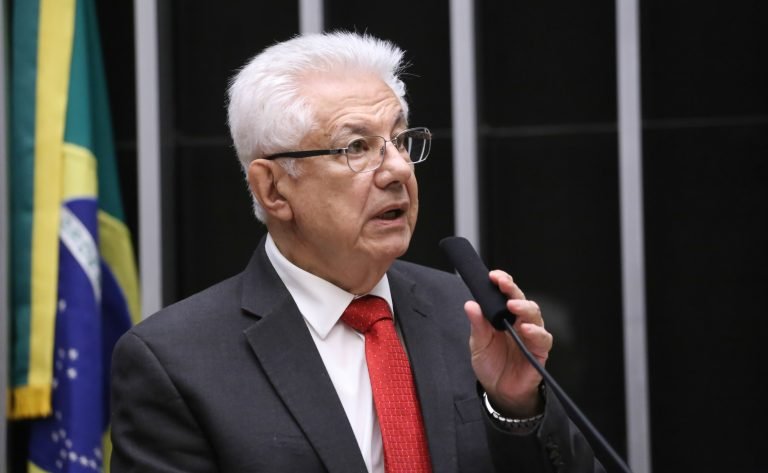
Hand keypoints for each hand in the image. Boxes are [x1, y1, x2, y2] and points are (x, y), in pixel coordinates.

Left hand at [464, 270, 552, 417]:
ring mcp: (531, 336)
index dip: (503, 282)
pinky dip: (536, 332)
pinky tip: (527, 329)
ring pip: (535, 314)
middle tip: (502, 284)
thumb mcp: (478, 344)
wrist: (499, 392)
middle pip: (522, 300)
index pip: (507, 294)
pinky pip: (543, 338)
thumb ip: (477, 325)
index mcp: (504, 317)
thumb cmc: (491, 365)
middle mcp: (520, 323)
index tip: (493, 276)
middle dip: (513, 289)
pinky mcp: (540, 351)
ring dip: (525, 307)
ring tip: (513, 306)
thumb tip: (470, 304)